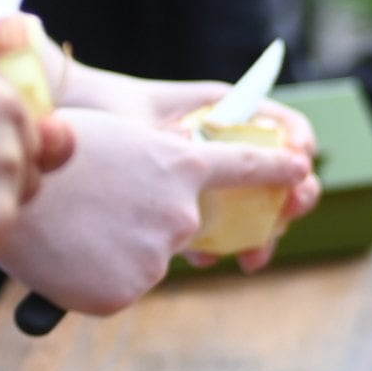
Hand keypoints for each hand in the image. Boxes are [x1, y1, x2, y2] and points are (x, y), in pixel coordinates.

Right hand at [0, 105, 313, 313]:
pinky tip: (66, 256)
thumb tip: (164, 194)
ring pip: (145, 261)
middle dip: (143, 224)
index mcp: (183, 164)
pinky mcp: (126, 291)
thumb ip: (155, 170)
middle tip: (96, 211)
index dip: (278, 172)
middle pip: (178, 229)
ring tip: (73, 229)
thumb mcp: (119, 140)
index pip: (249, 170)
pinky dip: (91, 279)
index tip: (302, 173)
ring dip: (113, 251)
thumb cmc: (48, 151)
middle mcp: (182, 212)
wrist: (6, 189)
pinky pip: (117, 289)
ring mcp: (157, 255)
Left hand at [57, 59, 322, 237]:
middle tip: (285, 219)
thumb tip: (222, 174)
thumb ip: (186, 143)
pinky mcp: (191, 206)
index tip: (298, 168)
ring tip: (249, 256)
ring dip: (262, 234)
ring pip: (257, 209)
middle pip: (282, 175)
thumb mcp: (155, 125)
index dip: (300, 148)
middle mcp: (229, 145)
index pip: (287, 129)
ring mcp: (212, 178)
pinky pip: (220, 228)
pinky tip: (202, 258)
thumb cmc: (111, 113)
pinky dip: (221, 245)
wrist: (71, 129)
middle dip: (292, 202)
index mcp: (231, 113)